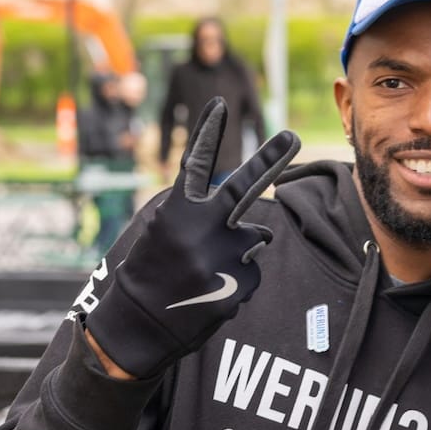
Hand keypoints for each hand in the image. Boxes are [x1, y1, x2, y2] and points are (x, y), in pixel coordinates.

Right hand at [83, 97, 299, 378]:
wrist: (138, 325)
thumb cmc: (149, 272)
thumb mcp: (163, 233)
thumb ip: (203, 218)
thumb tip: (258, 226)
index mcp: (177, 213)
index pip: (195, 165)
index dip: (207, 133)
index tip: (220, 104)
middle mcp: (202, 231)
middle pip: (243, 188)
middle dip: (271, 158)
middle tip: (293, 135)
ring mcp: (223, 259)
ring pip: (254, 238)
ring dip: (241, 246)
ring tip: (206, 268)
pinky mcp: (239, 287)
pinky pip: (251, 271)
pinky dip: (237, 277)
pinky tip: (211, 291)